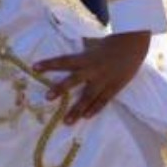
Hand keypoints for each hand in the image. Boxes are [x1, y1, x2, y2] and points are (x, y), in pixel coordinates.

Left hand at [35, 31, 150, 124]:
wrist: (132, 45)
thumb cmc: (107, 44)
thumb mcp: (90, 45)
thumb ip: (77, 50)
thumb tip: (62, 45)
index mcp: (85, 58)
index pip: (63, 61)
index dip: (49, 64)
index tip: (34, 68)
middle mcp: (92, 69)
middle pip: (74, 80)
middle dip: (61, 89)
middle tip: (47, 97)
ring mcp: (104, 80)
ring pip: (89, 96)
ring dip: (77, 109)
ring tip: (67, 121)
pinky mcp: (115, 87)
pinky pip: (104, 100)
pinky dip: (95, 109)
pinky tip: (86, 117)